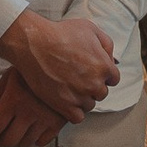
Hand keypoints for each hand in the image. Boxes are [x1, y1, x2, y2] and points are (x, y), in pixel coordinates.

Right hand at [0, 8, 117, 122]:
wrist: (34, 44)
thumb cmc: (60, 33)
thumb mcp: (90, 28)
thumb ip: (106, 44)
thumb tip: (111, 59)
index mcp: (104, 66)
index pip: (113, 79)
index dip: (103, 75)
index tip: (92, 72)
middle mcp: (94, 83)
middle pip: (101, 93)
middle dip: (92, 86)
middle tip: (78, 78)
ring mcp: (79, 96)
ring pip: (89, 105)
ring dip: (82, 99)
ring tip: (70, 88)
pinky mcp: (63, 106)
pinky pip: (77, 118)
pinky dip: (74, 112)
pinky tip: (66, 102)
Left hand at [0, 66, 66, 146]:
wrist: (62, 65)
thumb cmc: (33, 68)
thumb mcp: (9, 77)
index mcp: (14, 100)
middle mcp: (29, 112)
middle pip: (8, 140)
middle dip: (1, 138)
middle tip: (0, 132)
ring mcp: (45, 119)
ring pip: (25, 142)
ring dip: (18, 138)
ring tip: (18, 128)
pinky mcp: (58, 122)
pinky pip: (42, 142)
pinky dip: (35, 139)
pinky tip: (33, 129)